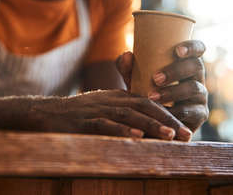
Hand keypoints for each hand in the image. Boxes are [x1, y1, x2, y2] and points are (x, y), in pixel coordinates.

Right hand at [28, 89, 192, 140]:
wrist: (46, 113)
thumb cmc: (77, 114)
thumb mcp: (102, 107)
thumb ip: (122, 112)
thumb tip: (145, 128)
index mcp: (116, 97)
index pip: (147, 102)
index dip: (167, 114)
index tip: (184, 130)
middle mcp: (110, 100)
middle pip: (143, 106)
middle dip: (166, 120)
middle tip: (186, 135)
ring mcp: (96, 110)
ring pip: (128, 114)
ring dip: (150, 124)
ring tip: (169, 136)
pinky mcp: (83, 121)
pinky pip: (104, 124)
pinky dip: (121, 129)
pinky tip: (136, 136)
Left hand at [116, 40, 208, 132]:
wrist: (150, 124)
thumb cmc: (144, 94)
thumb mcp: (134, 80)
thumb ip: (127, 68)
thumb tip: (127, 55)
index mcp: (184, 63)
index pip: (198, 48)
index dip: (192, 47)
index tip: (177, 51)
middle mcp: (196, 77)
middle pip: (196, 66)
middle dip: (176, 71)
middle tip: (155, 78)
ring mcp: (200, 96)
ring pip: (194, 88)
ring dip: (173, 91)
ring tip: (152, 97)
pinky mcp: (200, 114)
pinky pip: (193, 111)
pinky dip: (176, 111)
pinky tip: (162, 113)